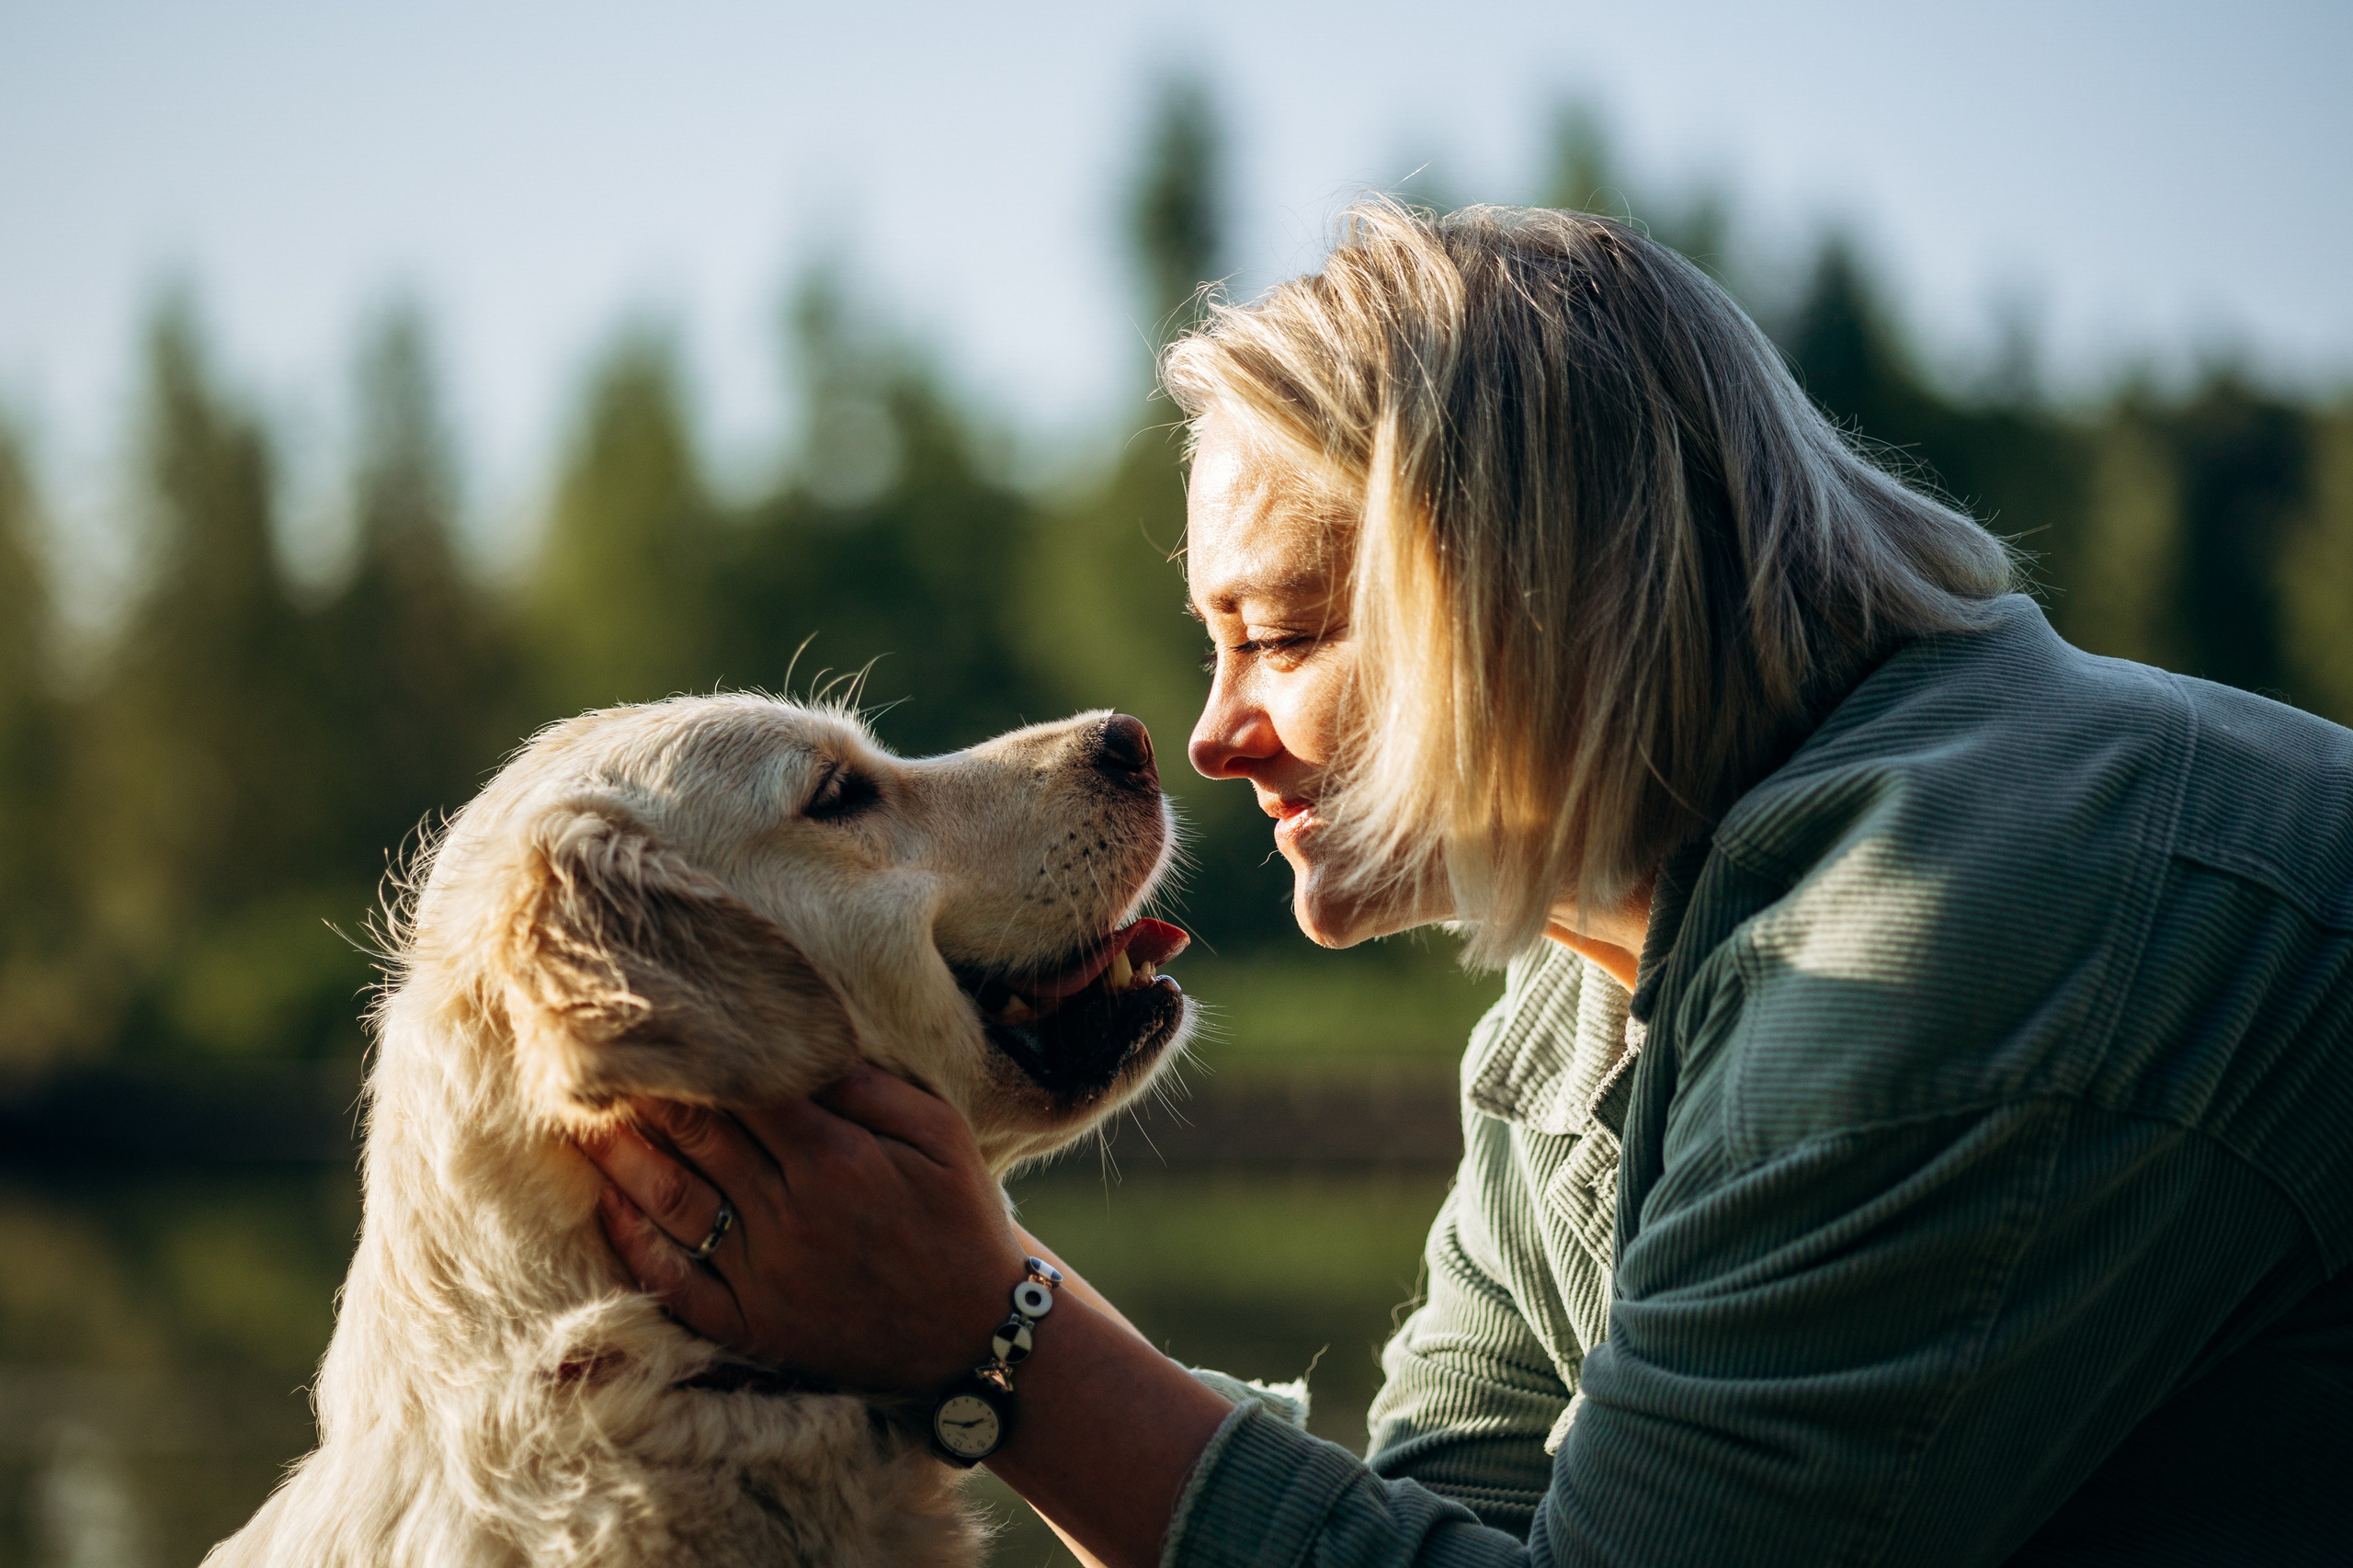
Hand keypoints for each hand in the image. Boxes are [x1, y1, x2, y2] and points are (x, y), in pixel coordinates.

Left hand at [578, 1064, 1027, 1394]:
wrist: (976, 1334)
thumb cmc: (961, 1221)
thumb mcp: (944, 1137)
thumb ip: (873, 1089)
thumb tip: (805, 1047)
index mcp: (835, 1158)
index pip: (743, 1089)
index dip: (695, 1054)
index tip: (657, 1021)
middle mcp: (789, 1213)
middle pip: (697, 1136)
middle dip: (644, 1092)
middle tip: (596, 1053)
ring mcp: (764, 1274)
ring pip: (672, 1200)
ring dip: (621, 1155)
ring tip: (581, 1115)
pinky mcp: (751, 1324)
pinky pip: (674, 1280)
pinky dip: (633, 1240)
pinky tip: (606, 1202)